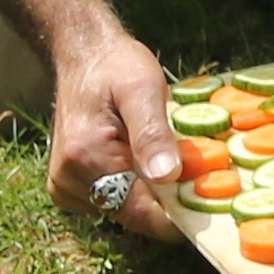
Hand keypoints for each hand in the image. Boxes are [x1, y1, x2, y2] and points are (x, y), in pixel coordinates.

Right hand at [46, 21, 187, 238]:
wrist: (84, 56)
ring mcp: (64, 184)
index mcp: (87, 156)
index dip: (176, 217)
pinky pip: (107, 200)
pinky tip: (138, 159)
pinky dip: (130, 187)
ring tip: (164, 158)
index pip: (138, 213)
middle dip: (165, 201)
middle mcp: (68, 178)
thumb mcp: (143, 89)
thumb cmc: (117, 67)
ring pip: (121, 208)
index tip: (210, 209)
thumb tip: (167, 176)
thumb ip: (153, 134)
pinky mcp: (66, 185)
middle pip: (131, 213)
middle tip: (195, 174)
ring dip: (148, 193)